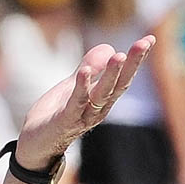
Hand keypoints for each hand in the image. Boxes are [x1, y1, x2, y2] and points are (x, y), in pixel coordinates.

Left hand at [15, 36, 155, 171]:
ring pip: (101, 94)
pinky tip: (85, 72)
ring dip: (110, 75)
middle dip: (132, 64)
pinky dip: (81, 87)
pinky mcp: (64, 121)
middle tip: (143, 43)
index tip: (149, 39)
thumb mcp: (71, 87)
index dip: (135, 59)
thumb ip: (89, 69)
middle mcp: (97, 109)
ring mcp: (82, 116)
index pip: (123, 78)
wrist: (35, 144)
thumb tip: (109, 47)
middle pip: (119, 85)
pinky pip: (75, 103)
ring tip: (119, 56)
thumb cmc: (55, 115)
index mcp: (101, 100)